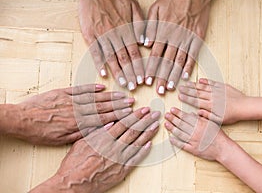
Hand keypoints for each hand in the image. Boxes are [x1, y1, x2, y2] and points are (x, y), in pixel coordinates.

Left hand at [12, 84, 133, 145]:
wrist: (22, 119)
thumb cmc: (41, 132)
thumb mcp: (61, 140)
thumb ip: (81, 134)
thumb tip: (99, 129)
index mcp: (78, 122)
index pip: (103, 118)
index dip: (117, 115)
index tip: (129, 112)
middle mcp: (77, 109)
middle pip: (102, 106)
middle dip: (118, 104)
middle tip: (131, 101)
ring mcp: (71, 99)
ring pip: (94, 97)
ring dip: (109, 96)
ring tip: (121, 94)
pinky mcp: (63, 92)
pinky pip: (80, 89)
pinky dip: (91, 88)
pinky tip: (102, 86)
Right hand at [30, 107, 159, 192]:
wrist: (74, 183)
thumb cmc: (74, 163)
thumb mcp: (81, 142)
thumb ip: (96, 132)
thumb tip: (110, 124)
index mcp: (104, 139)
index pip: (124, 123)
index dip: (135, 115)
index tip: (143, 109)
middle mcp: (114, 148)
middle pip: (133, 131)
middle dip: (145, 121)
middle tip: (155, 114)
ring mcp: (119, 160)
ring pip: (137, 143)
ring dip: (148, 133)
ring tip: (156, 125)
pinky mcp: (122, 171)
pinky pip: (135, 159)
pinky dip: (143, 151)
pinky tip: (150, 144)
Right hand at [79, 0, 144, 90]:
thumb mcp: (134, 7)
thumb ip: (141, 25)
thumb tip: (144, 42)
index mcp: (127, 30)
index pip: (135, 53)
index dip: (139, 67)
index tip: (142, 79)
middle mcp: (115, 35)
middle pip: (124, 58)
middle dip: (130, 74)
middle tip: (134, 88)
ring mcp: (102, 35)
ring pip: (111, 57)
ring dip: (117, 72)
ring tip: (122, 84)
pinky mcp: (90, 35)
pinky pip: (95, 51)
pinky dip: (99, 63)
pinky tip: (103, 74)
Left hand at [144, 0, 214, 94]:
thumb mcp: (156, 8)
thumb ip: (150, 27)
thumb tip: (146, 44)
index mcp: (163, 31)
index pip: (155, 55)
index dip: (151, 69)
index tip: (146, 81)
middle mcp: (174, 38)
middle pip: (166, 61)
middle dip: (162, 78)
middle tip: (158, 91)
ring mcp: (187, 39)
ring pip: (179, 61)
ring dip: (174, 76)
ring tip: (171, 88)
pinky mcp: (198, 38)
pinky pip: (193, 55)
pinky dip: (189, 66)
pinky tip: (186, 77)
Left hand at [164, 107, 229, 160]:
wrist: (223, 149)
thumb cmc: (218, 135)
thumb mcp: (211, 123)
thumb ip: (202, 117)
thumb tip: (192, 113)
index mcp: (200, 124)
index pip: (186, 117)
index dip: (178, 113)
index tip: (172, 109)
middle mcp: (196, 132)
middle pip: (181, 124)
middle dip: (172, 119)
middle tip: (166, 115)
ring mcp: (194, 141)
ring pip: (180, 133)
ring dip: (172, 128)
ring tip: (166, 124)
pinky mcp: (193, 149)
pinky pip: (182, 145)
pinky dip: (176, 142)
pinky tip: (170, 138)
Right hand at [178, 78, 246, 124]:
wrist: (245, 107)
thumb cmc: (232, 115)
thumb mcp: (219, 120)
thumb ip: (207, 116)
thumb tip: (197, 113)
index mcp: (210, 106)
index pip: (195, 101)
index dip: (186, 98)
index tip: (180, 96)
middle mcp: (212, 97)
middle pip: (197, 93)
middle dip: (187, 90)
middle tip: (179, 88)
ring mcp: (217, 91)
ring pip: (203, 87)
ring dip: (194, 85)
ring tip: (186, 83)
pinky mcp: (223, 86)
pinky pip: (212, 83)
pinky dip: (206, 81)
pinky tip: (200, 80)